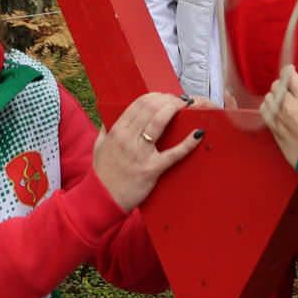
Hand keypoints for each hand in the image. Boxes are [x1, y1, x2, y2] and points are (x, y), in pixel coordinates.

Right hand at [93, 92, 203, 210]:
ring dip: (175, 109)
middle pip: (151, 107)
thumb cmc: (102, 174)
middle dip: (169, 100)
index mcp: (117, 131)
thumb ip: (106, 130)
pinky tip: (198, 134)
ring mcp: (140, 154)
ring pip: (160, 122)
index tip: (166, 97)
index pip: (139, 103)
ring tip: (187, 107)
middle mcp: (127, 138)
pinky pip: (173, 153)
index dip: (156, 96)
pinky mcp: (152, 169)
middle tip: (179, 101)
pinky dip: (188, 143)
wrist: (102, 200)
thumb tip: (111, 118)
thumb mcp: (99, 147)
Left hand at [260, 66, 297, 165]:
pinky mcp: (277, 136)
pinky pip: (265, 116)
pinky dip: (268, 111)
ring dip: (274, 98)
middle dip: (282, 85)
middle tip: (289, 88)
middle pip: (277, 87)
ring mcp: (282, 122)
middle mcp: (291, 108)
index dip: (290, 72)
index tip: (293, 72)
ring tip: (282, 99)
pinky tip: (276, 112)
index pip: (289, 76)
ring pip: (268, 100)